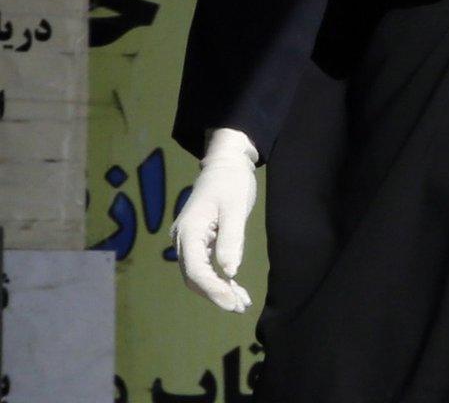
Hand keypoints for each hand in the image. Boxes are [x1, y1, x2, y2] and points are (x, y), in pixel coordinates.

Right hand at [171, 128, 258, 312]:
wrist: (226, 163)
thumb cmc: (231, 182)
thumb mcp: (236, 207)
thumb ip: (232, 239)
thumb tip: (229, 271)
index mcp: (189, 230)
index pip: (194, 269)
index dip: (212, 289)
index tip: (232, 302)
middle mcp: (183, 238)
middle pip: (193, 276)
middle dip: (215, 294)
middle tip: (240, 307)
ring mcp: (190, 241)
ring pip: (198, 274)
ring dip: (218, 290)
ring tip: (242, 303)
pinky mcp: (200, 241)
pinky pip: (205, 266)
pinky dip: (220, 279)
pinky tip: (237, 289)